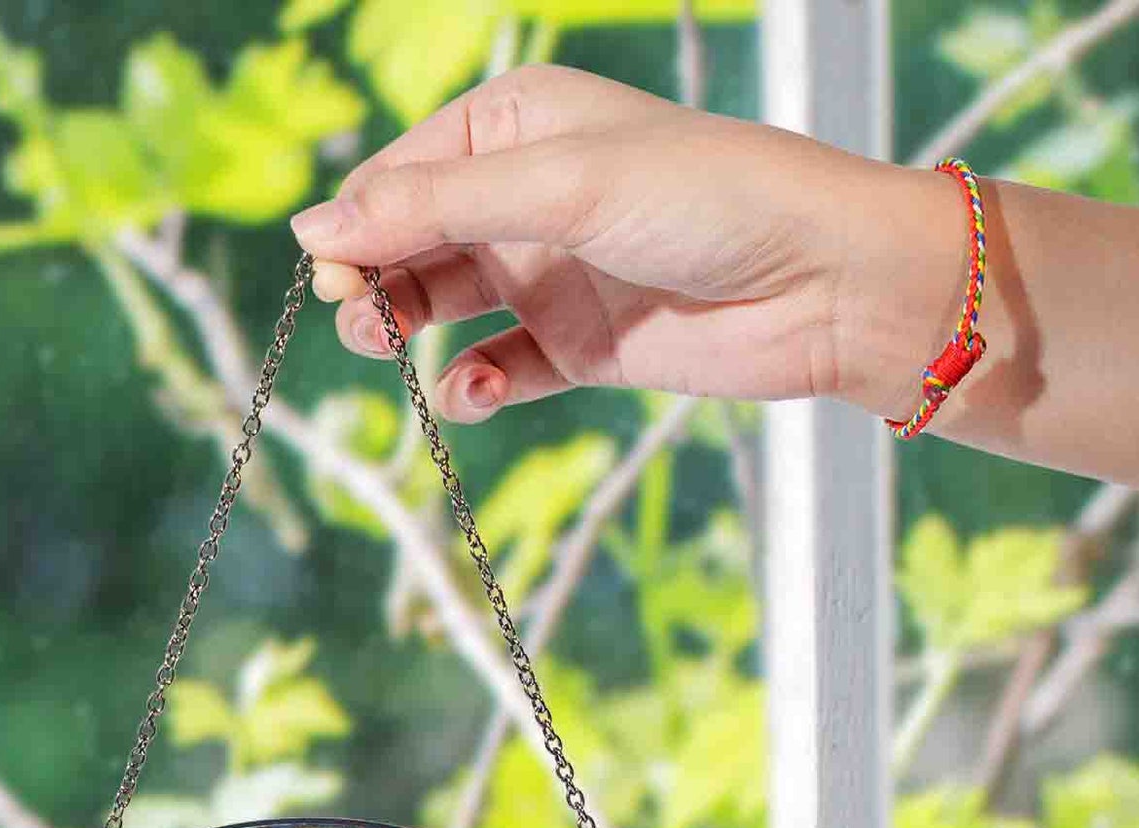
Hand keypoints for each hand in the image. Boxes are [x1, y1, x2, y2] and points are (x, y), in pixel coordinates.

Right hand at [287, 64, 950, 424]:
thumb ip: (434, 207)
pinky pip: (495, 370)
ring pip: (439, 306)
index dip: (357, 223)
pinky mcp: (576, 349)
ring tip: (393, 351)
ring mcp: (548, 275)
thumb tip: (313, 231)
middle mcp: (524, 197)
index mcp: (516, 125)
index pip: (401, 173)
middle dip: (372, 281)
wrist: (824, 285)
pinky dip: (470, 386)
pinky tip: (473, 392)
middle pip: (408, 242)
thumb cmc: (709, 199)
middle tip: (361, 321)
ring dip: (404, 332)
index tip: (333, 273)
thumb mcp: (562, 185)